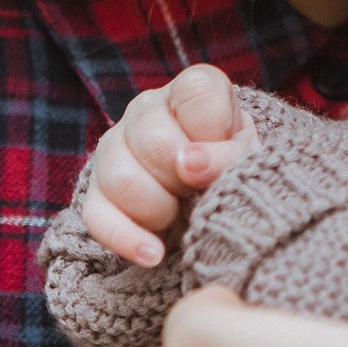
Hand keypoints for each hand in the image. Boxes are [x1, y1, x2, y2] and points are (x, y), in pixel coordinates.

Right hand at [82, 65, 260, 265]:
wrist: (218, 199)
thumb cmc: (238, 169)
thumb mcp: (250, 160)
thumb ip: (230, 156)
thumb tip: (191, 165)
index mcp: (191, 94)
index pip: (196, 92)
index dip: (212, 131)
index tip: (220, 159)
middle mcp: (146, 111)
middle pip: (151, 140)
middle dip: (183, 178)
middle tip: (201, 193)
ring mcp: (114, 149)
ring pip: (120, 177)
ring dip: (159, 208)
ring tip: (181, 218)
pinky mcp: (96, 193)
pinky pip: (96, 215)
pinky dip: (127, 239)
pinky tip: (153, 254)